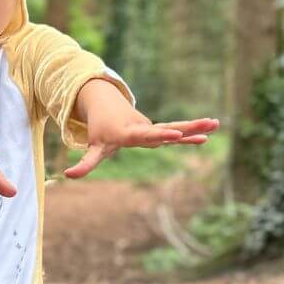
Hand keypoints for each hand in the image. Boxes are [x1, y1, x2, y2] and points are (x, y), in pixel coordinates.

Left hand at [65, 79, 219, 179]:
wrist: (106, 106)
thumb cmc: (100, 131)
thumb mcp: (93, 148)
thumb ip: (85, 163)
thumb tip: (67, 176)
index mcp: (128, 132)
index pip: (144, 135)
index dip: (159, 136)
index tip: (174, 135)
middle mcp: (143, 128)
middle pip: (163, 129)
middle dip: (182, 129)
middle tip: (202, 126)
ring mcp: (152, 128)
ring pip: (175, 127)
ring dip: (194, 126)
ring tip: (215, 123)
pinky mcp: (157, 130)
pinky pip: (176, 131)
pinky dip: (191, 133)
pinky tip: (208, 135)